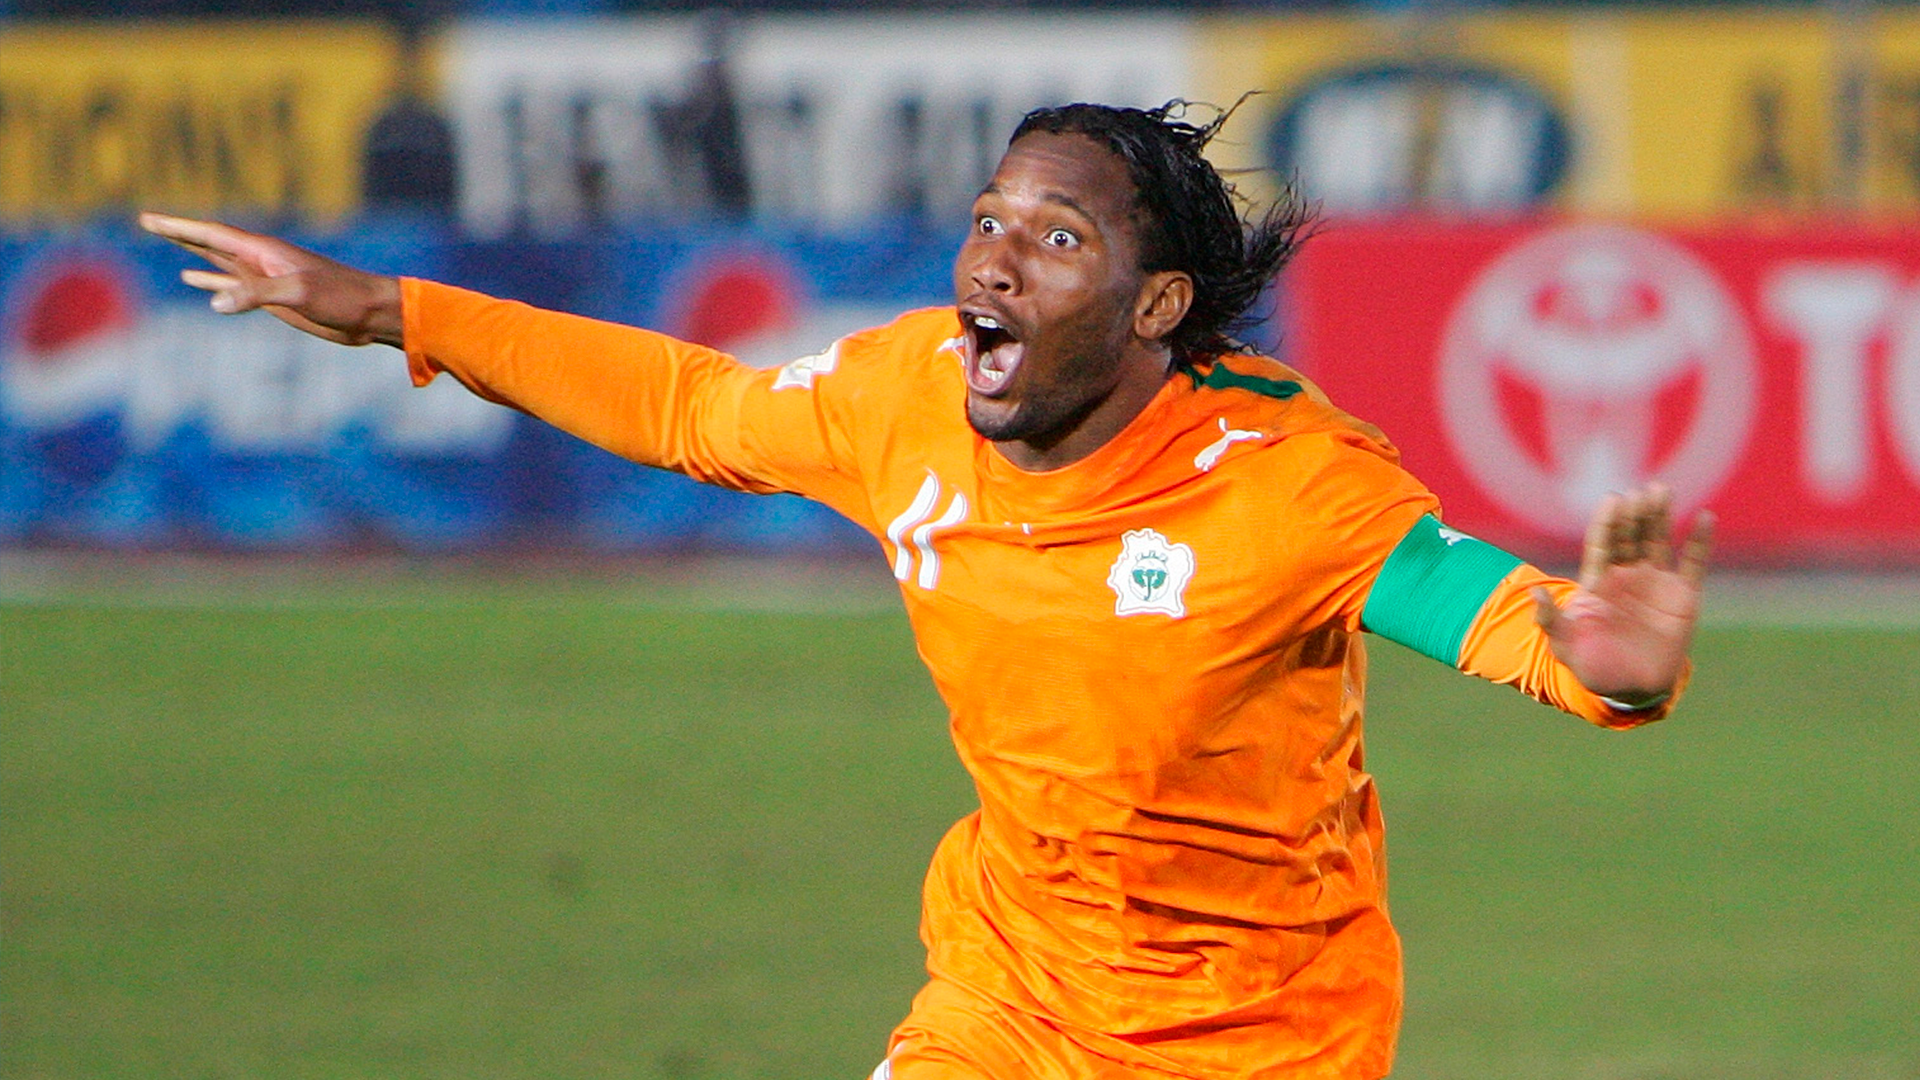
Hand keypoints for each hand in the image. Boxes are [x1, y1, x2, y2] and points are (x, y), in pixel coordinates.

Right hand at [138, 212, 403, 347]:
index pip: (211, 234)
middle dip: (179, 233)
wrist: (369, 314)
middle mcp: (260, 261)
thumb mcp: (298, 294)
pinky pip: (233, 287)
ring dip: (192, 253)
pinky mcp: (273, 299)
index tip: (148, 219)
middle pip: (209, 242)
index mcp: (264, 251)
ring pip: (219, 262)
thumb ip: (257, 294)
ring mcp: (265, 279)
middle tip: (148, 221)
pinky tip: (195, 279)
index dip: (179, 227)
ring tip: (167, 242)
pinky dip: (212, 282)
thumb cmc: (341, 297)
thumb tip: (215, 302)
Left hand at [1533, 484, 1712, 706]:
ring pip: (1657, 540)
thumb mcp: (1565, 646)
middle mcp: (1626, 575)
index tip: (1613, 499)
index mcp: (1597, 581)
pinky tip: (1705, 517)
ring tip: (1661, 490)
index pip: (1602, 543)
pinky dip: (1700, 541)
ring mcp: (1655, 582)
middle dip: (1634, 514)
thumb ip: (1550, 620)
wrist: (1631, 689)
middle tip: (1640, 491)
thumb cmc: (1592, 666)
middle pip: (1629, 536)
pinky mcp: (1683, 595)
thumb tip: (1533, 592)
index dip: (1607, 523)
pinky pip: (1693, 563)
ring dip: (1659, 516)